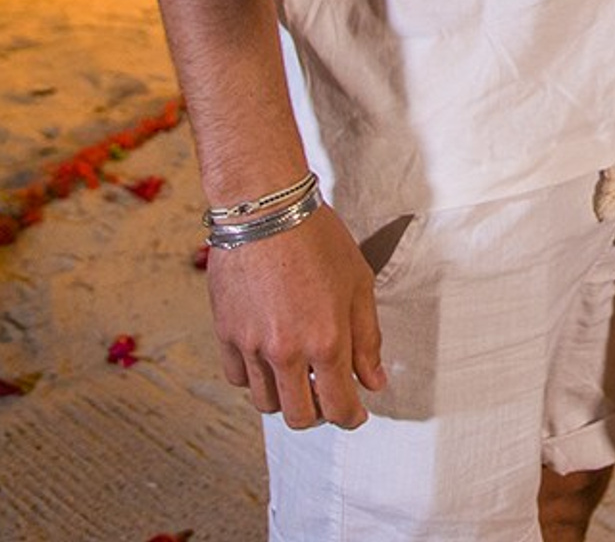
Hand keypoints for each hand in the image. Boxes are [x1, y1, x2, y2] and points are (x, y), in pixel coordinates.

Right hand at [206, 204, 385, 429]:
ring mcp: (251, 347)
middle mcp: (287, 352)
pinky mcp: (226, 336)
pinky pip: (239, 379)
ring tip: (300, 372)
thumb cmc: (319, 239)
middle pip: (299, 416)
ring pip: (266, 402)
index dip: (351, 417)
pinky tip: (270, 356)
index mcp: (326, 340)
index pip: (338, 406)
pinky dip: (256, 378)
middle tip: (327, 397)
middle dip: (318, 414)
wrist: (266, 210)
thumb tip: (374, 382)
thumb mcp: (359, 283)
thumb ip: (367, 339)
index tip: (356, 414)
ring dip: (286, 396)